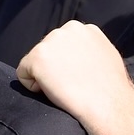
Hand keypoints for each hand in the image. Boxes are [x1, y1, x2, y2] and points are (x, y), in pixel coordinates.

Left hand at [17, 22, 131, 119]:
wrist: (108, 105)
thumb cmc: (111, 90)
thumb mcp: (105, 57)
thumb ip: (89, 50)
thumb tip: (78, 55)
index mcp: (84, 29)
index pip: (62, 45)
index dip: (66, 65)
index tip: (77, 78)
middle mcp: (67, 29)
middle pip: (47, 51)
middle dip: (54, 68)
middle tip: (71, 85)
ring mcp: (51, 41)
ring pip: (35, 62)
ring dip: (45, 77)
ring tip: (66, 89)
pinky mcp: (38, 57)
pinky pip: (23, 74)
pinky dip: (33, 87)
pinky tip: (53, 92)